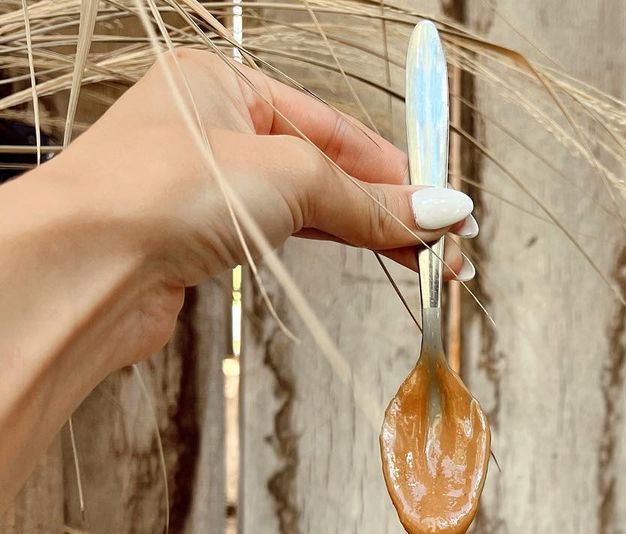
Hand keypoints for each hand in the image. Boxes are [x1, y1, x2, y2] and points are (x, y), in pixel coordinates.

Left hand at [0, 48, 474, 504]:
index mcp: (226, 84)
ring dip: (372, 234)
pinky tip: (372, 256)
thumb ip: (366, 199)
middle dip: (392, 208)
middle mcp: (218, 131)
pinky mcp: (206, 241)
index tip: (447, 205)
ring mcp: (211, 188)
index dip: (398, 170)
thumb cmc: (163, 192)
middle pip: (329, 168)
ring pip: (312, 207)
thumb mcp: (287, 175)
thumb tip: (439, 212)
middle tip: (447, 245)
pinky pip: (288, 237)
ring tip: (425, 261)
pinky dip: (334, 248)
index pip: (336, 128)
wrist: (89, 267)